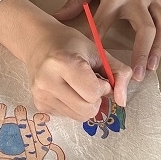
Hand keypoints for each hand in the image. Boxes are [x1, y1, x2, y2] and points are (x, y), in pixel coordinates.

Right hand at [0, 0, 130, 121]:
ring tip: (79, 86)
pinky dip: (73, 106)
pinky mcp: (39, 105)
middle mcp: (47, 81)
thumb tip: (122, 101)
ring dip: (86, 104)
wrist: (38, 42)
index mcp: (63, 63)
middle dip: (96, 99)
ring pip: (79, 117)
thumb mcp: (98, 52)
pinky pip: (67, 116)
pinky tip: (67, 90)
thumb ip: (119, 73)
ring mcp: (41, 95)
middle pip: (87, 110)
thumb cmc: (70, 44)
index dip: (103, 87)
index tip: (98, 76)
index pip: (93, 93)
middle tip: (91, 83)